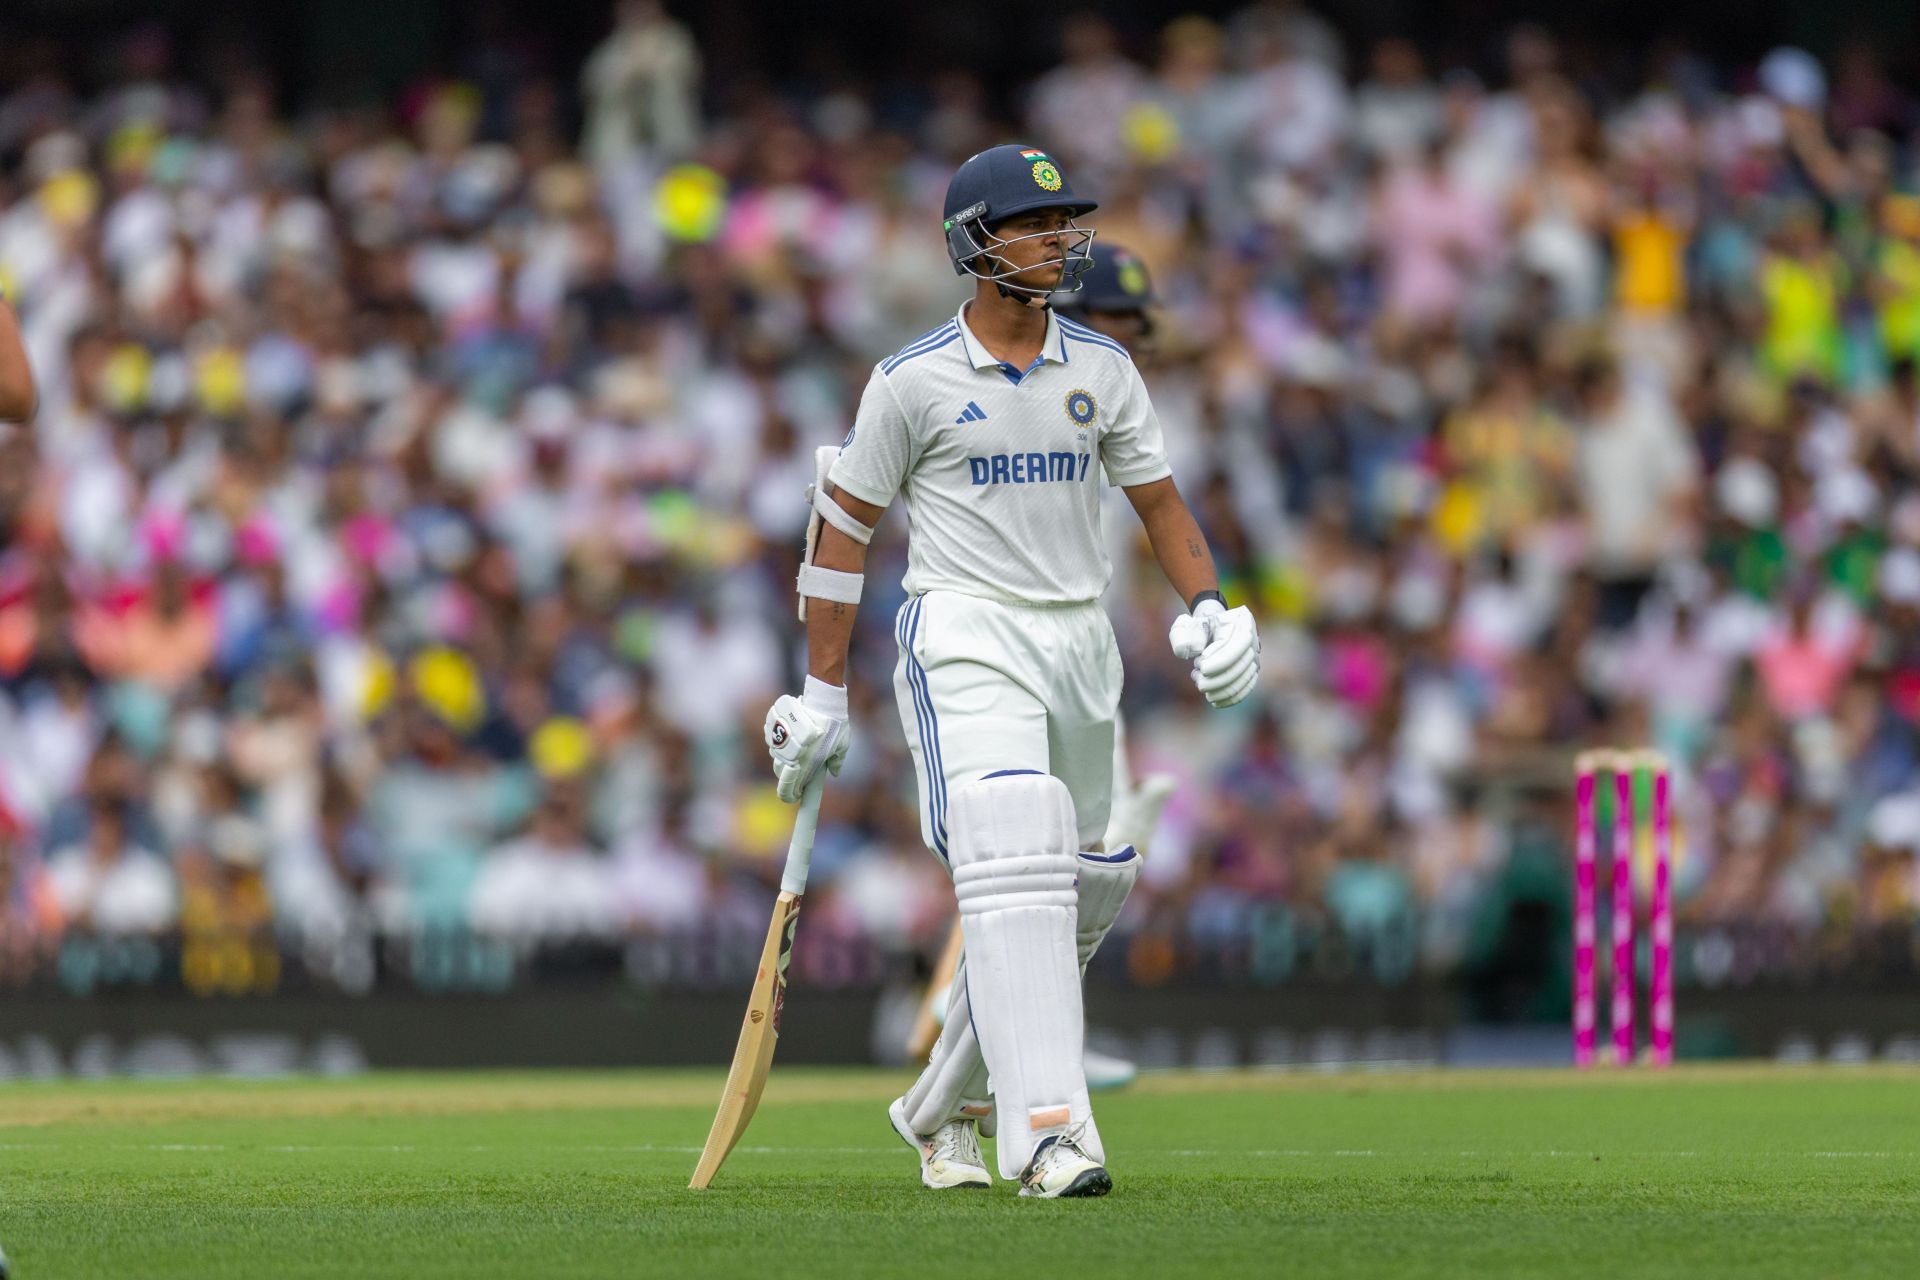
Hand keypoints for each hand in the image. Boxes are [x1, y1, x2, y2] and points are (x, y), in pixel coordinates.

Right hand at [764, 676, 851, 802]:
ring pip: (777, 758)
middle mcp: (790, 757)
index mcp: (805, 766)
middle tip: (800, 767)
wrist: (823, 700)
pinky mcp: (772, 729)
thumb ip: (837, 761)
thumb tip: (835, 772)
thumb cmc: (836, 724)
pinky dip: (781, 742)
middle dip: (789, 775)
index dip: (790, 796)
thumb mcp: (842, 746)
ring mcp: (779, 743)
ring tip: (801, 745)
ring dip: (785, 757)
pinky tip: (793, 733)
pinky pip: (773, 742)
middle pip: (781, 775)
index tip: (796, 796)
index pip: (788, 791)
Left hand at [1168, 599, 1259, 708]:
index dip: (1219, 661)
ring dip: (1220, 688)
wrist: (1210, 629)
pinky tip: (1214, 702)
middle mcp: (1253, 639)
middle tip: (1196, 676)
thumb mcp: (1184, 625)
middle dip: (1216, 677)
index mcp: (1241, 621)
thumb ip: (1181, 636)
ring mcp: (1254, 656)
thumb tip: (1187, 652)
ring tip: (1200, 684)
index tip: (1200, 666)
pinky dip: (1231, 698)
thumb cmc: (1196, 627)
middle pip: (1241, 665)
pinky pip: (1246, 688)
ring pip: (1243, 679)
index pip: (1236, 646)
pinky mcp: (1251, 671)